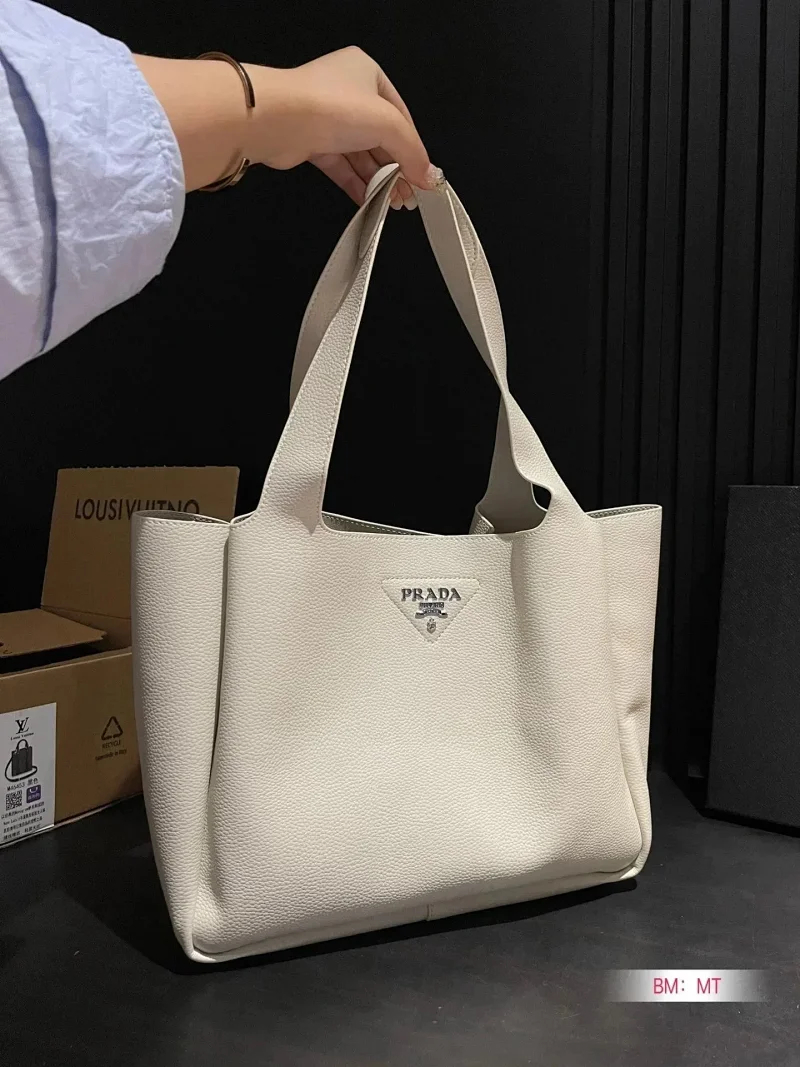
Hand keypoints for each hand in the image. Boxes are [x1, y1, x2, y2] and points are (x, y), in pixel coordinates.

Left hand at [245, 48, 436, 208]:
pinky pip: (342, 166)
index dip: (413, 147)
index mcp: (367, 73)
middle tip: (409, 196)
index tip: (423, 175)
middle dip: (396, 169)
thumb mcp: (387, 123)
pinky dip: (357, 184)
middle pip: (381, 137)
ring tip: (394, 203)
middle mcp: (347, 93)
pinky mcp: (312, 142)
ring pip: (361, 154)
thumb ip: (412, 151)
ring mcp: (328, 118)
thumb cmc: (332, 106)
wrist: (279, 120)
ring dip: (379, 180)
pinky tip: (372, 201)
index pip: (400, 115)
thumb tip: (430, 176)